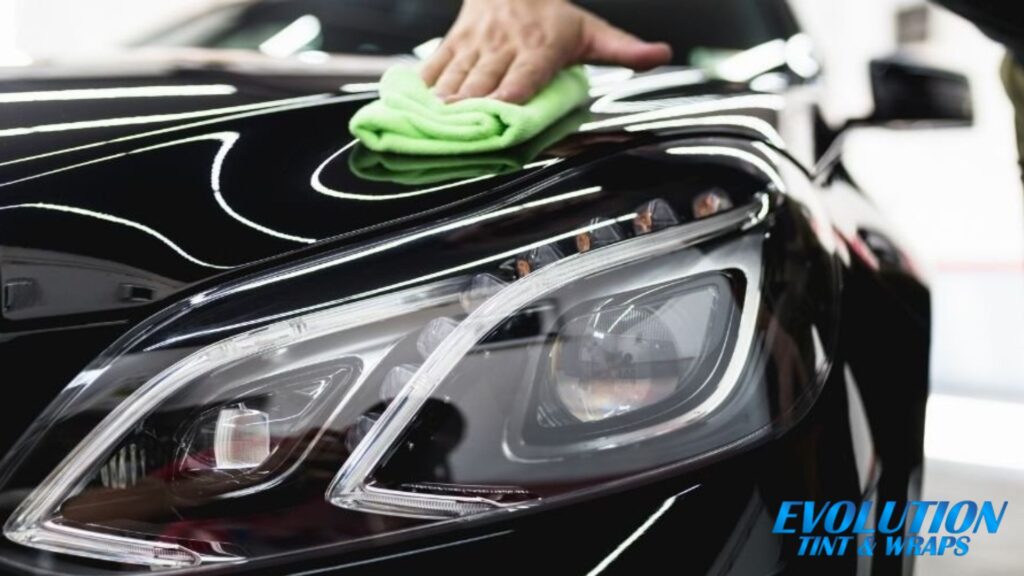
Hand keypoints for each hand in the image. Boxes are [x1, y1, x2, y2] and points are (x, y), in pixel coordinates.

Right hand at [422, 0, 671, 102]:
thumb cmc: (552, 13)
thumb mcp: (591, 30)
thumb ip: (624, 50)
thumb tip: (662, 55)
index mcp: (541, 46)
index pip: (526, 74)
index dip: (512, 94)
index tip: (502, 113)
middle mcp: (505, 44)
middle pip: (486, 80)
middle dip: (473, 107)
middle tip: (462, 132)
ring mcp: (476, 43)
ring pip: (457, 75)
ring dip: (445, 103)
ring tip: (435, 125)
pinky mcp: (454, 41)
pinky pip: (436, 65)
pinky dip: (424, 87)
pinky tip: (415, 106)